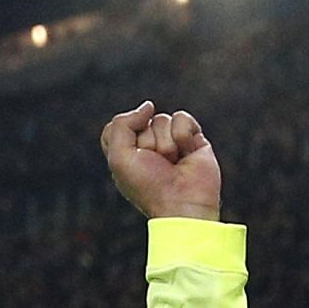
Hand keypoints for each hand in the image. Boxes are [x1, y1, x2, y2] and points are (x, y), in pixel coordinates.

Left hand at [101, 101, 220, 221]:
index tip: (132, 153)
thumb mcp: (119, 158)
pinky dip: (182, 136)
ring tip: (172, 162)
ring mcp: (170, 141)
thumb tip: (148, 106)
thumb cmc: (148, 185)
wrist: (182, 201)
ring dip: (166, 143)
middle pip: (141, 121)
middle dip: (147, 141)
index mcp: (125, 154)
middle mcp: (147, 146)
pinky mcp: (192, 137)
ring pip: (162, 119)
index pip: (116, 127)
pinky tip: (186, 154)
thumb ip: (120, 125)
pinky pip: (181, 118)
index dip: (124, 135)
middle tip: (156, 164)